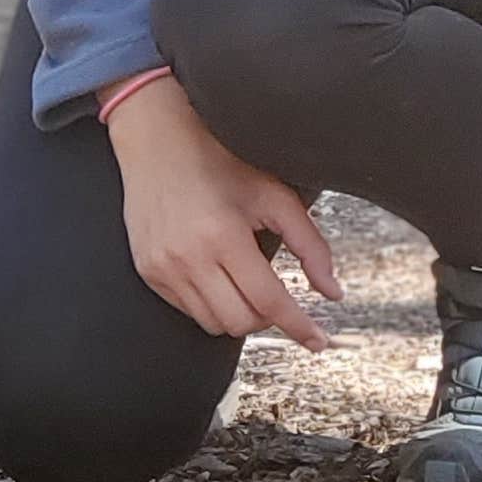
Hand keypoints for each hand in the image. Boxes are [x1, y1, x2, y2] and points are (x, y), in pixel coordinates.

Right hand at [105, 74, 341, 347]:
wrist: (157, 139)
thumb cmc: (219, 160)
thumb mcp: (275, 195)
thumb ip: (310, 246)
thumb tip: (333, 293)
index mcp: (223, 235)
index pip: (269, 301)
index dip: (299, 326)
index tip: (318, 342)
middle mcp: (188, 257)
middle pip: (240, 321)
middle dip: (267, 318)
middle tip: (276, 295)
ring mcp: (163, 268)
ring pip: (213, 323)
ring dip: (239, 314)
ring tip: (246, 282)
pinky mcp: (148, 271)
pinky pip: (187, 310)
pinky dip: (211, 304)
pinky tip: (218, 274)